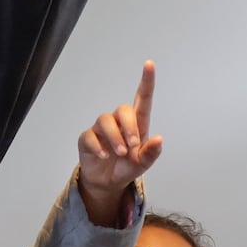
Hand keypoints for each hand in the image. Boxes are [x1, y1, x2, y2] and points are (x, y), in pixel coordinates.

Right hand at [77, 61, 163, 225]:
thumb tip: (159, 139)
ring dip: (115, 137)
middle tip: (133, 146)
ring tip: (120, 154)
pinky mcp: (87, 139)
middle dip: (129, 127)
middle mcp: (118, 122)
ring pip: (105, 120)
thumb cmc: (127, 167)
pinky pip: (90, 136)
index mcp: (136, 124)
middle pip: (123, 109)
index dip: (146, 81)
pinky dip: (98, 146)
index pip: (142, 98)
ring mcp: (101, 129)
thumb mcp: (143, 164)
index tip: (149, 64)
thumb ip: (151, 153)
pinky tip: (104, 156)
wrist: (107, 182)